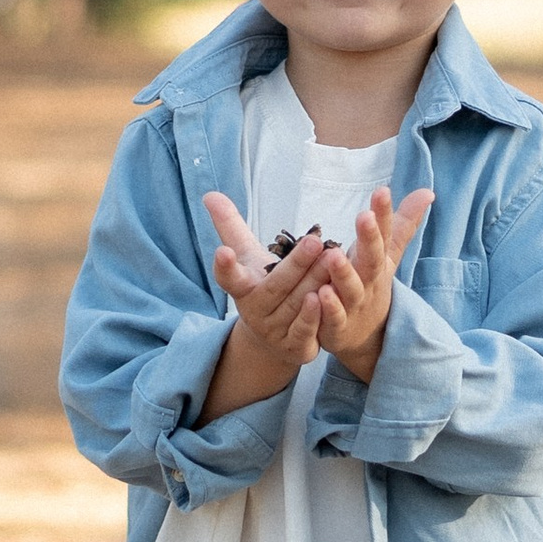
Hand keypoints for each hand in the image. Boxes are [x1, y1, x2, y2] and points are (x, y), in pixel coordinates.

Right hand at [197, 192, 339, 415]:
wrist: (273, 339)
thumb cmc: (263, 286)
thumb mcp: (247, 257)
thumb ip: (230, 226)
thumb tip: (209, 194)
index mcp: (243, 289)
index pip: (230, 278)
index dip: (225, 267)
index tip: (222, 252)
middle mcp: (256, 312)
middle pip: (275, 287)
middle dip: (296, 265)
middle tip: (315, 241)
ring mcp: (275, 332)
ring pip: (297, 305)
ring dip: (315, 283)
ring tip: (333, 260)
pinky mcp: (295, 347)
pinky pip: (306, 330)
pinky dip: (315, 316)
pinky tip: (327, 296)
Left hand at [313, 184, 432, 384]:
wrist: (368, 338)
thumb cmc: (372, 285)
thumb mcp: (388, 255)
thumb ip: (402, 224)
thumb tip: (428, 192)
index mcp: (379, 260)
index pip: (385, 233)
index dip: (384, 213)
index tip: (382, 191)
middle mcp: (369, 280)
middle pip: (372, 259)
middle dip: (370, 238)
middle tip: (364, 216)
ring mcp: (355, 304)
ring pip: (351, 288)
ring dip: (344, 273)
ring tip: (334, 255)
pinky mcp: (338, 326)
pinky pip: (334, 316)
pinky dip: (328, 307)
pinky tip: (319, 293)